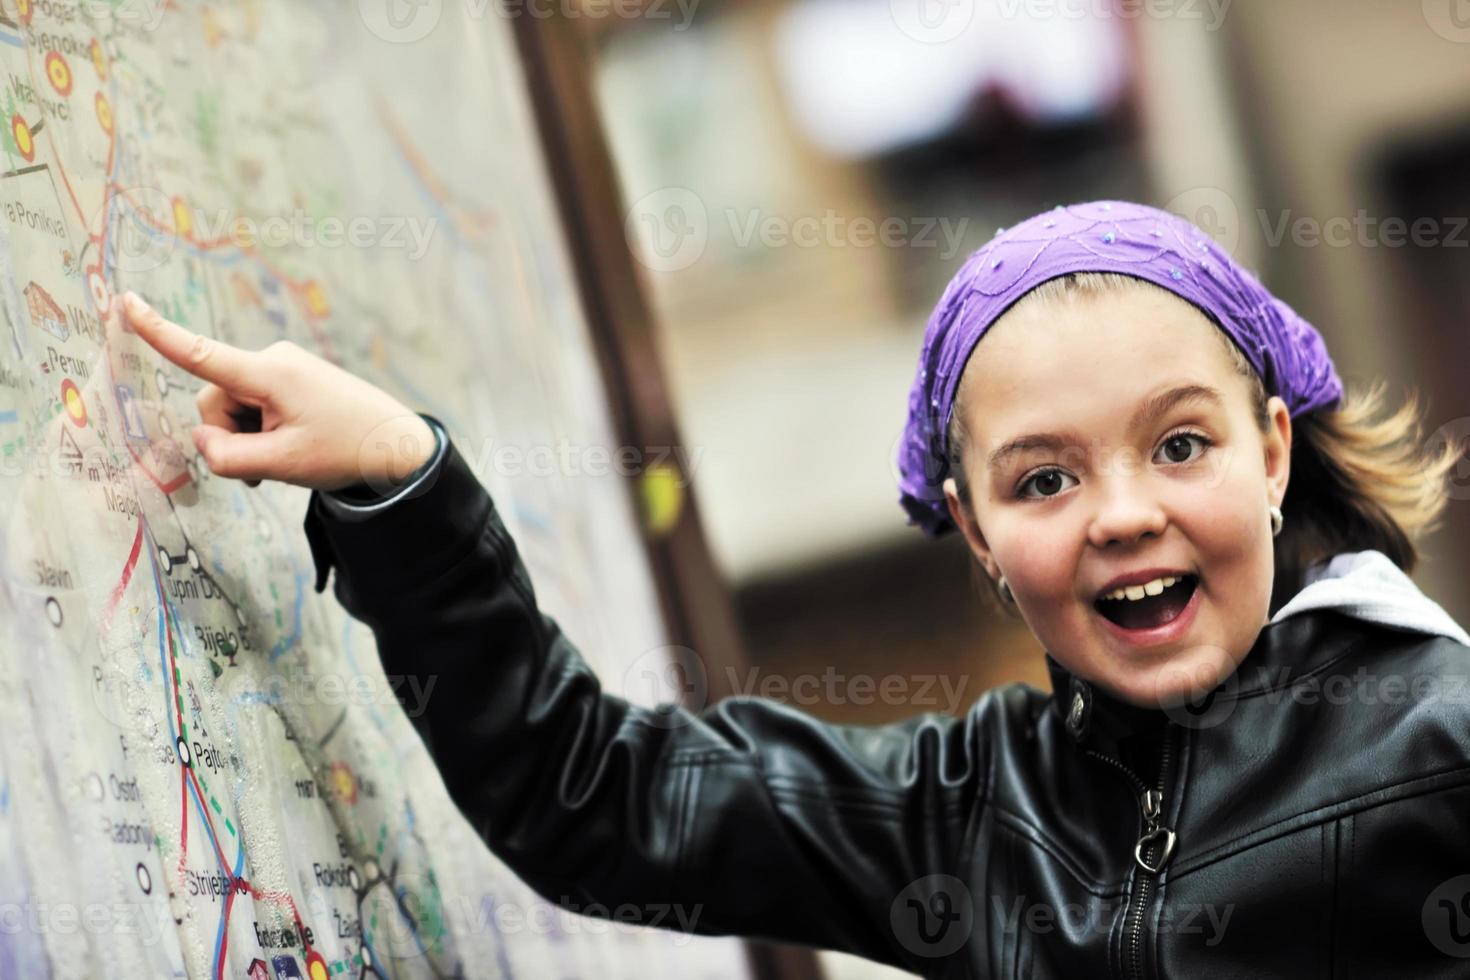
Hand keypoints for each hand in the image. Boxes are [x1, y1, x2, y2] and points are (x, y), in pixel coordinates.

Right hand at [116, 291, 435, 491]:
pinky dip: (261, 433)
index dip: (158, 331)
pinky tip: (287, 450)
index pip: (202, 354)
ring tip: (286, 458)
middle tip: (270, 464)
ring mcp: (283, 368)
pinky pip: (255, 406)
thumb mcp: (282, 464)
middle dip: (230, 436)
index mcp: (271, 373)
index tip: (126, 302)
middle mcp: (273, 361)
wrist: (397, 447)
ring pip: (233, 409)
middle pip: (215, 402)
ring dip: (248, 438)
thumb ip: (228, 456)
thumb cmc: (345, 452)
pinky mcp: (291, 380)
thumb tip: (201, 439)